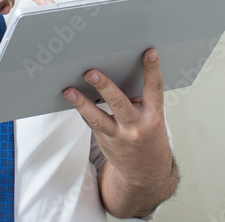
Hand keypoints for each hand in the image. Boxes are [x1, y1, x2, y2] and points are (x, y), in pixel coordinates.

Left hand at [63, 49, 176, 203]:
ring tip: (69, 91)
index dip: (153, 69)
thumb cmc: (149, 135)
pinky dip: (82, 109)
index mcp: (154, 115)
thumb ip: (141, 98)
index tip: (149, 52)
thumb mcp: (153, 116)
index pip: (155, 88)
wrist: (147, 171)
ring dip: (81, 103)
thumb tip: (118, 72)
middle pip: (120, 104)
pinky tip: (71, 97)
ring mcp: (120, 135)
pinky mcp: (105, 141)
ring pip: (98, 119)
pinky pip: (91, 123)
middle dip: (105, 87)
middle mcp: (137, 126)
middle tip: (91, 73)